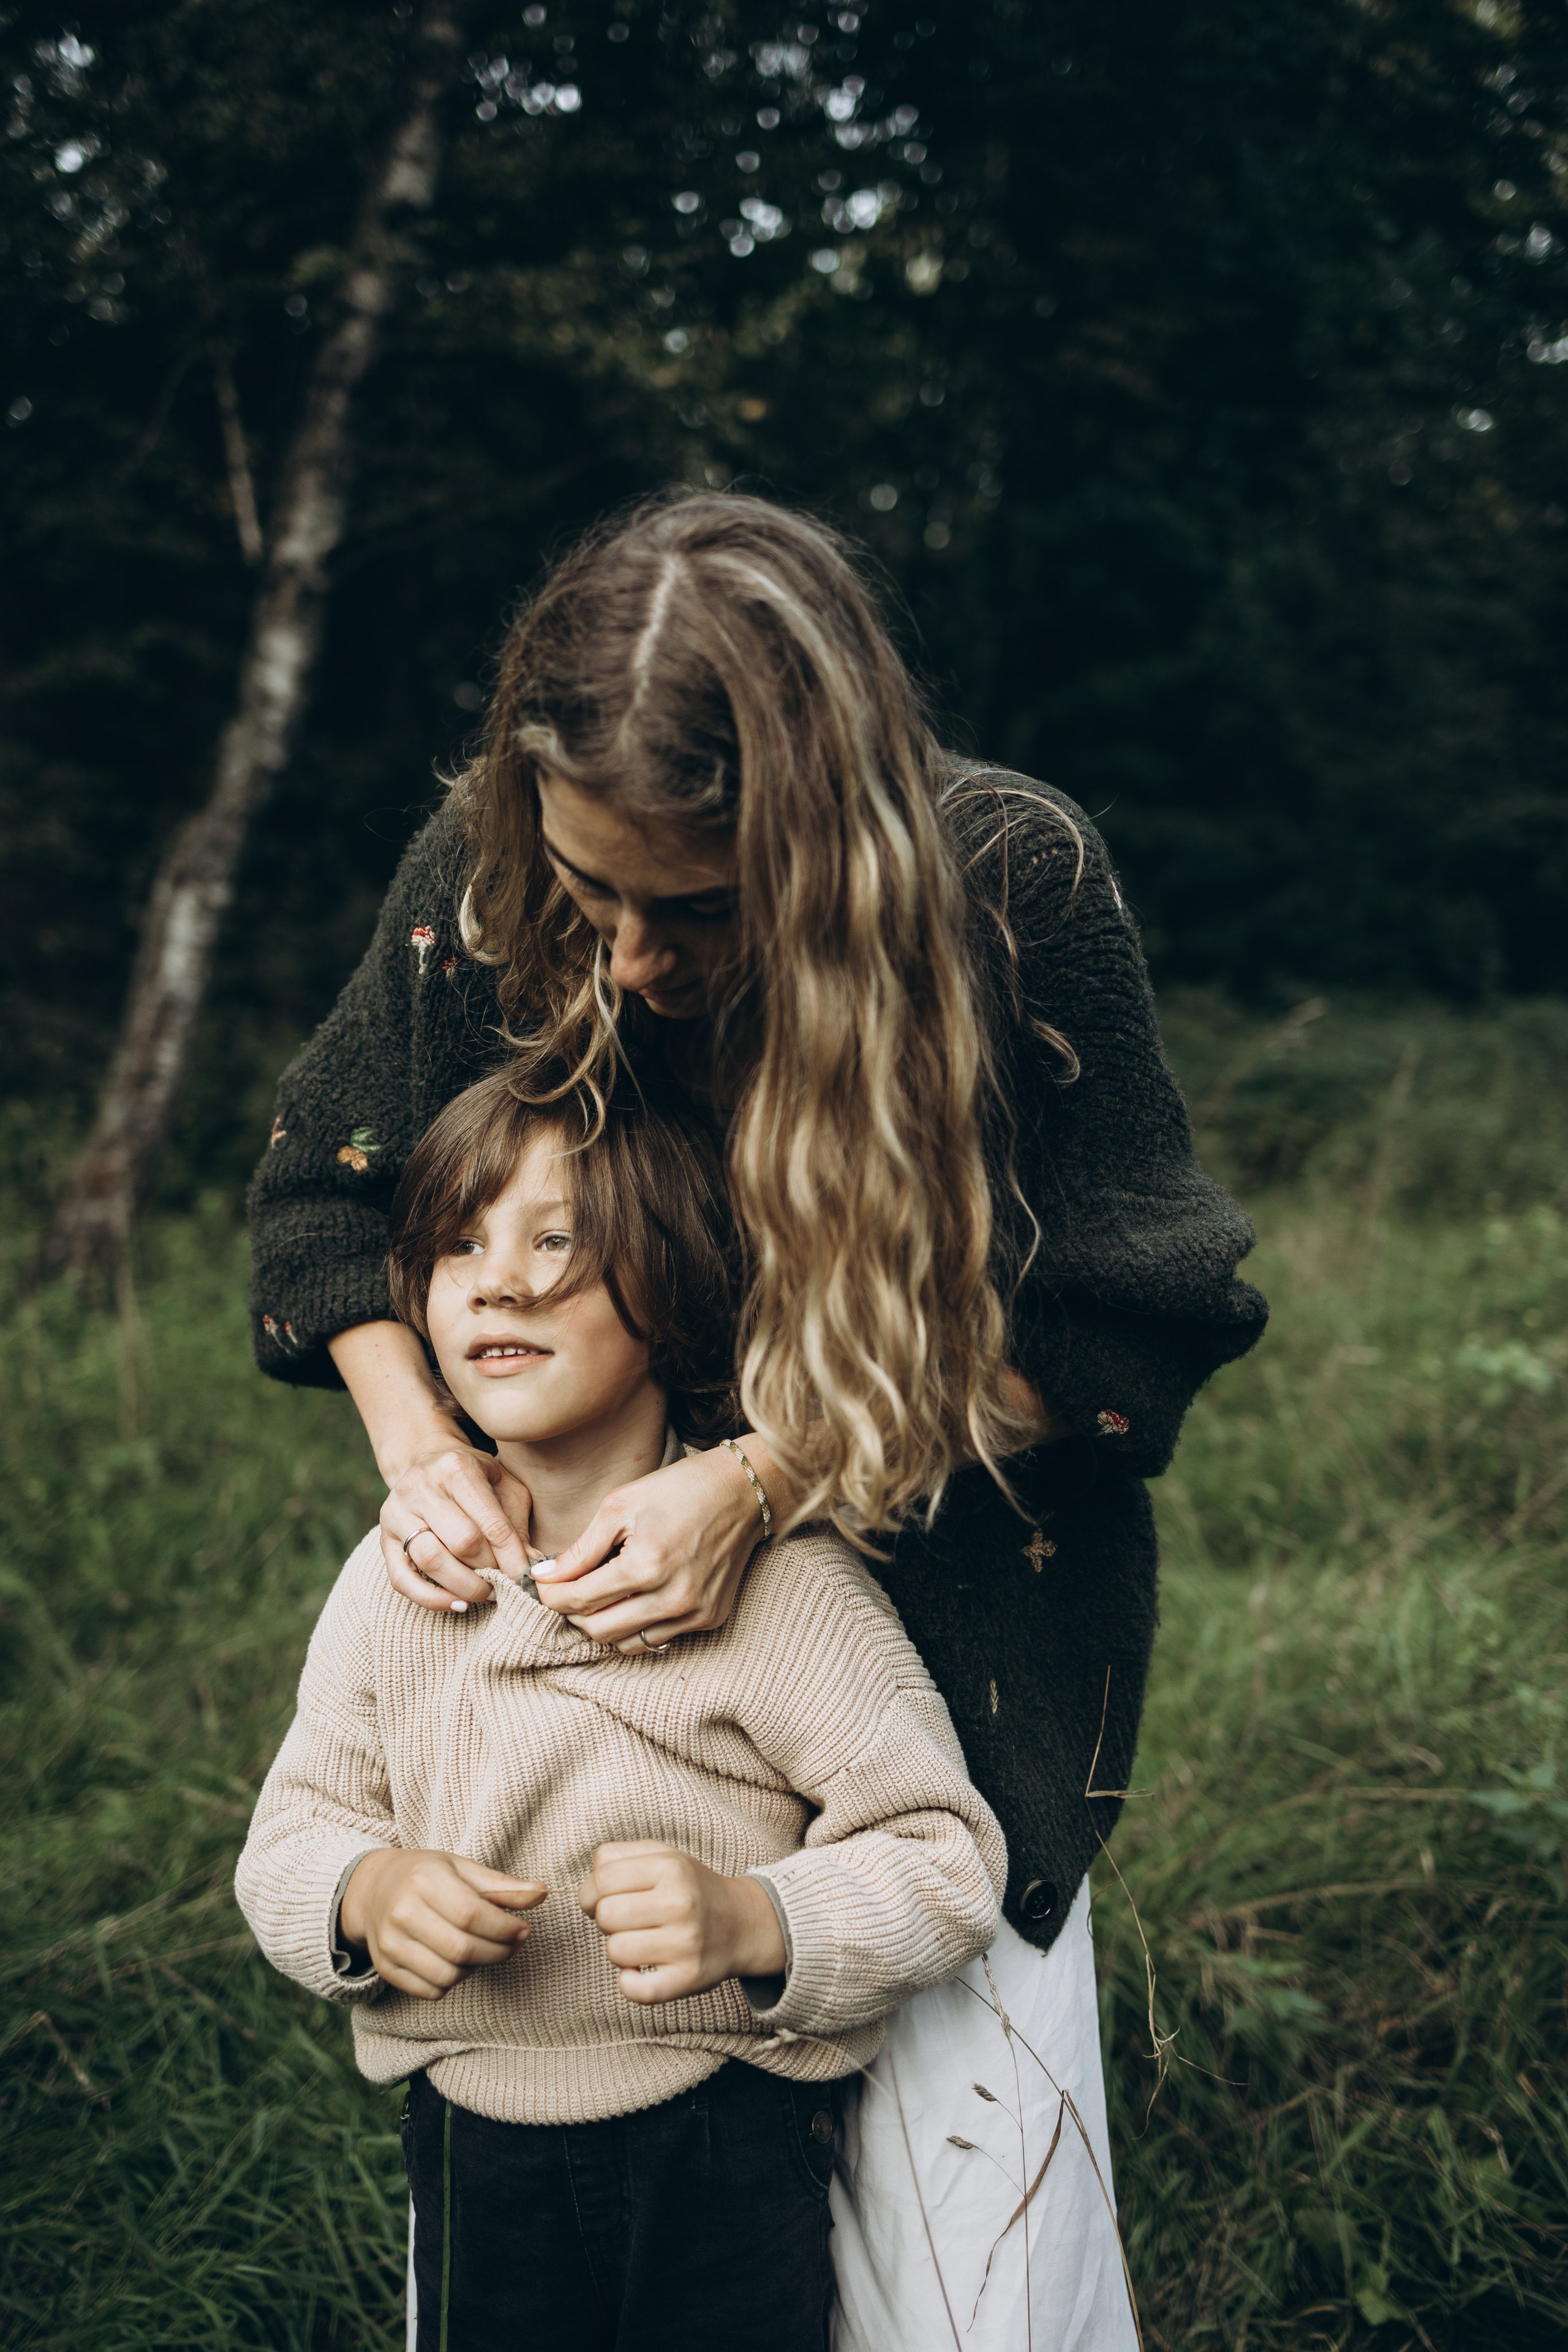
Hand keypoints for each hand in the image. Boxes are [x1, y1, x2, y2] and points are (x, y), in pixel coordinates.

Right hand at [326, 1322, 535, 1612]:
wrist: (426, 1462)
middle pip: (461, 1543)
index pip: (490, 1524)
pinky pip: (402, 1580)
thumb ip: (517, 1524)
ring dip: (465, 1587)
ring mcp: (396, 1512)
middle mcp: (420, 1486)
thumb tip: (533, 1567)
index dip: (512, 1558)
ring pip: (430, 1561)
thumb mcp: (505, 1487)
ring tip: (486, 1592)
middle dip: (490, 1570)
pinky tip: (458, 1604)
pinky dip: (432, 1599)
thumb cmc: (476, 1478)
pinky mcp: (383, 1539)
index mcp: (456, 1467)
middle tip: (506, 1583)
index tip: (526, 1578)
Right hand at [340, 1849, 546, 1999]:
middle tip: (513, 1944)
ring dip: (476, 1968)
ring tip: (483, 1949)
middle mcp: (402, 1913)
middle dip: (498, 1952)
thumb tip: (542, 1894)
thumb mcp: (462, 1868)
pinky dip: (452, 1982)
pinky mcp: (386, 1968)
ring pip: (447, 1975)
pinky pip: (430, 1991)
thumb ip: (502, 1885)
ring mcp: (390, 1944)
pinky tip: (458, 1961)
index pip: (471, 1914)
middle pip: (461, 1949)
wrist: (373, 1889)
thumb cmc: (426, 1875)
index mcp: (424, 1880)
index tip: (523, 1930)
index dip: (504, 1928)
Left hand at [531, 1440, 773, 1650]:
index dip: (550, 1595)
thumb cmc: (677, 1490)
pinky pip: (658, 1639)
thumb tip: (543, 1578)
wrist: (742, 1491)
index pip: (579, 1600)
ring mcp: (695, 1613)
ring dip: (605, 1624)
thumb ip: (580, 1549)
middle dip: (573, 1613)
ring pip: (627, 1643)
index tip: (541, 1584)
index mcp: (646, 1565)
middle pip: (598, 1631)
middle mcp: (673, 1598)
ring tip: (601, 1593)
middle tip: (568, 1589)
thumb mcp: (620, 1506)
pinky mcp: (710, 1618)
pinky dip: (637, 1624)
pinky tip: (636, 1597)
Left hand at [577, 1841, 784, 2003]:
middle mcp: (680, 1903)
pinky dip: (629, 1983)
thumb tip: (588, 1885)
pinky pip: (636, 1990)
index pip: (601, 1879)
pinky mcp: (688, 1978)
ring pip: (615, 1951)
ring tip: (640, 1941)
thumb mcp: (663, 1856)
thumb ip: (618, 1856)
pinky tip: (639, 1970)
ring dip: (619, 1949)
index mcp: (670, 1867)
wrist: (741, 1923)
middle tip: (627, 1920)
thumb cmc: (690, 1888)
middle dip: (607, 1920)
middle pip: (605, 1916)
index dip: (590, 1893)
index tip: (601, 1900)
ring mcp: (686, 1943)